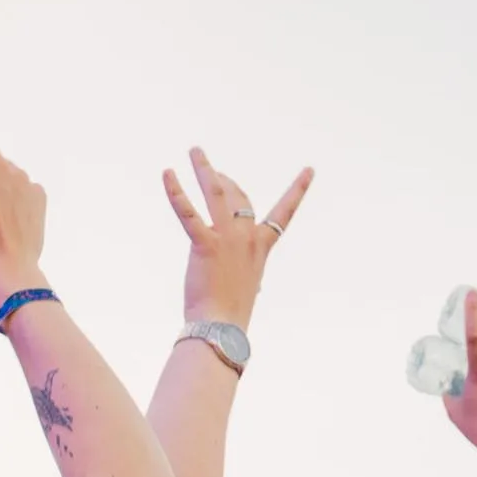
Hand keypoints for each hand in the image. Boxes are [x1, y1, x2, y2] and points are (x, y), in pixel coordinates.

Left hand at [160, 150, 312, 329]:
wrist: (222, 326)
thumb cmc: (232, 311)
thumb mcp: (246, 285)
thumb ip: (247, 273)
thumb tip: (252, 282)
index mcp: (261, 247)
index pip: (284, 213)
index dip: (298, 190)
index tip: (309, 171)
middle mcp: (247, 238)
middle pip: (239, 197)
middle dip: (226, 180)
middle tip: (214, 170)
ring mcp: (227, 239)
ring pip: (216, 194)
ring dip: (205, 169)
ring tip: (196, 151)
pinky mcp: (205, 245)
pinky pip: (188, 213)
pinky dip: (176, 192)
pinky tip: (167, 174)